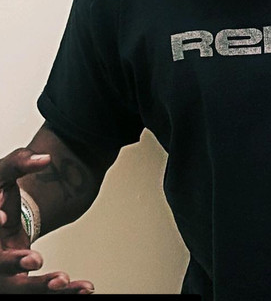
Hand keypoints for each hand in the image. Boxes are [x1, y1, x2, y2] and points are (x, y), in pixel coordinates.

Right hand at [0, 147, 94, 293]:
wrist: (4, 213)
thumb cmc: (1, 192)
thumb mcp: (4, 173)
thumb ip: (21, 162)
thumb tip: (45, 159)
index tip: (3, 217)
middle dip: (11, 263)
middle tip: (35, 258)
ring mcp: (3, 272)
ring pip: (17, 287)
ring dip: (39, 286)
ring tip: (63, 280)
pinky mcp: (21, 280)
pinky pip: (40, 290)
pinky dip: (64, 291)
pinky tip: (86, 288)